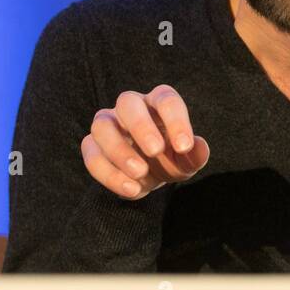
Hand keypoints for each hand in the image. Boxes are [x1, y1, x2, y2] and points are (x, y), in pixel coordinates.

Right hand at [81, 84, 209, 199]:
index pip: (166, 100)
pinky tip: (132, 189)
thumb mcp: (188, 160)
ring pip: (102, 126)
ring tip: (140, 173)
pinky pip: (91, 154)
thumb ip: (195, 154)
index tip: (185, 147)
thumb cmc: (170, 158)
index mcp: (158, 102)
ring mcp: (108, 124)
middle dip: (141, 126)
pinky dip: (108, 173)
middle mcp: (131, 107)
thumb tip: (199, 147)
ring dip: (119, 150)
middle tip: (156, 151)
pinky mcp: (92, 145)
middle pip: (127, 102)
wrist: (148, 175)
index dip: (176, 121)